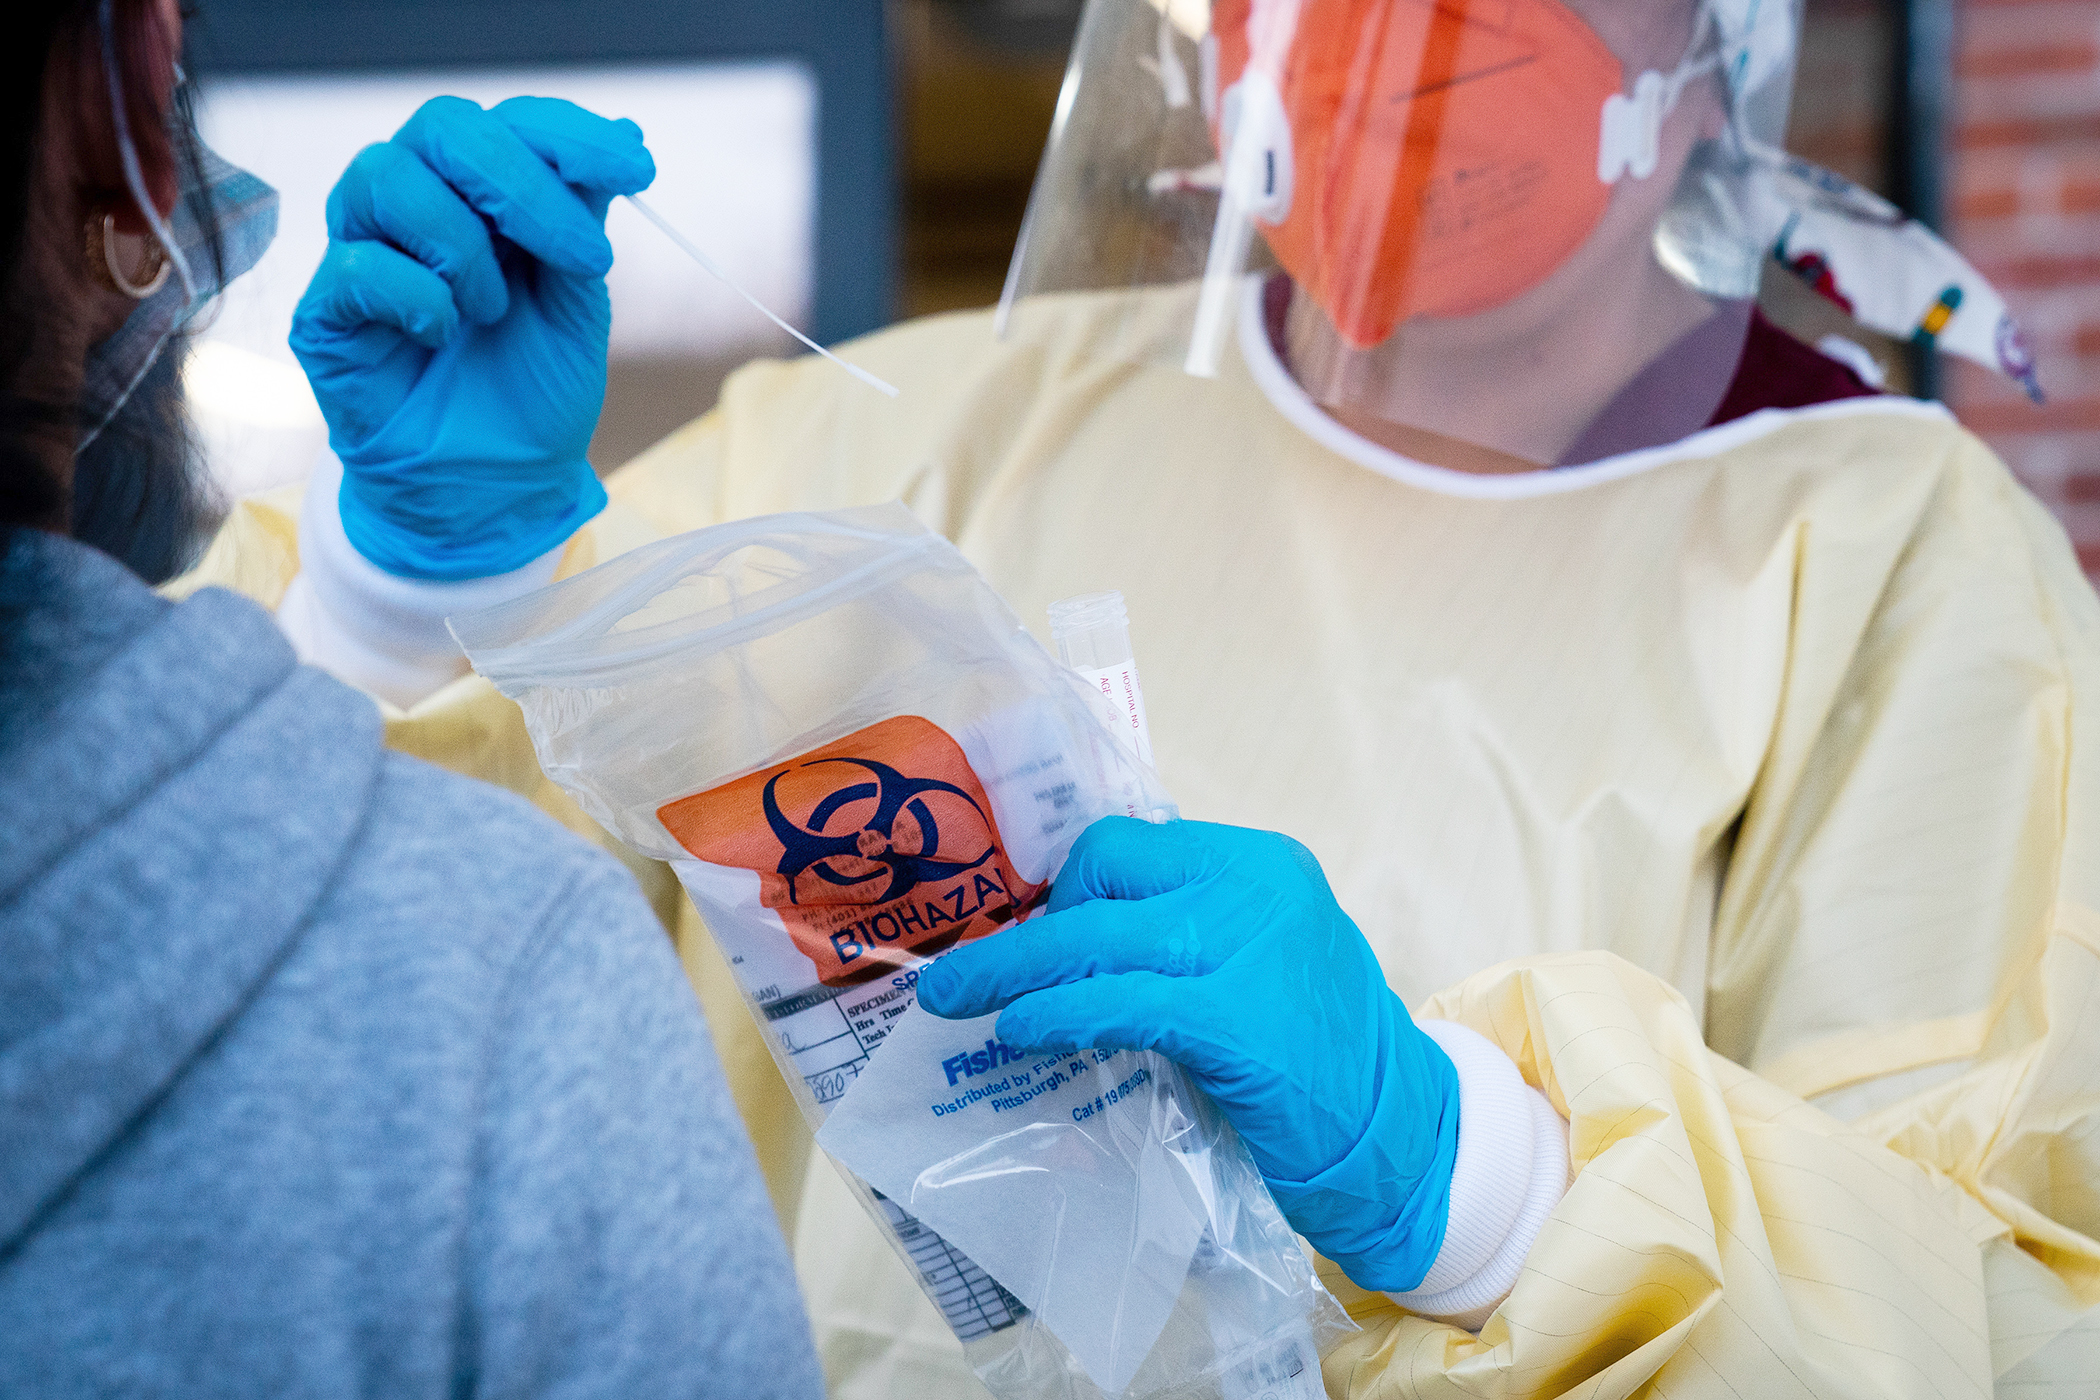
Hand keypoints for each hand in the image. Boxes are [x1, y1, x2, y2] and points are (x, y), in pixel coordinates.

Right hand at [291, 96, 654, 580]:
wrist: (494, 490)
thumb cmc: (531, 393)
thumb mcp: (577, 304)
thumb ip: (583, 221)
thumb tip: (626, 133)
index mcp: (480, 196)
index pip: (510, 125)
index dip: (569, 135)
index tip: (635, 169)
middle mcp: (415, 206)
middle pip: (443, 128)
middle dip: (522, 182)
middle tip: (578, 257)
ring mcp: (363, 251)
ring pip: (387, 178)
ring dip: (463, 246)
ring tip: (495, 312)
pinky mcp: (326, 313)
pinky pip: (357, 267)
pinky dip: (418, 298)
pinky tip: (444, 336)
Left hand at [918, 818, 1458, 1291]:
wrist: (1408, 1136)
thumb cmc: (1320, 1061)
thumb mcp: (1258, 963)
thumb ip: (1183, 936)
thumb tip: (1066, 946)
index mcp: (1257, 863)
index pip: (1130, 845)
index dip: (1065, 890)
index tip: (1027, 936)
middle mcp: (1255, 885)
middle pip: (1104, 875)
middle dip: (1025, 928)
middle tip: (960, 975)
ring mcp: (1249, 945)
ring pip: (1097, 935)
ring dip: (1012, 969)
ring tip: (957, 1001)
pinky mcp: (1238, 1018)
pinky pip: (1120, 1000)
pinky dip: (1059, 1012)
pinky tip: (1021, 1031)